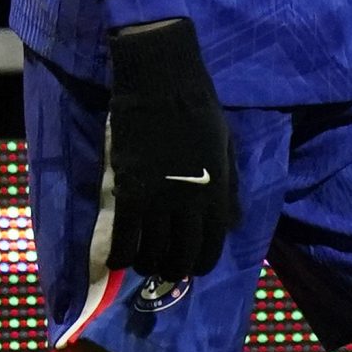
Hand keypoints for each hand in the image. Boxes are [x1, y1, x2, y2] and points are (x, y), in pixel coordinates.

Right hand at [105, 19, 239, 280]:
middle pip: (180, 258)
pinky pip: (123, 240)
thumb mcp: (226, 147)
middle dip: (174, 270)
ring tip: (144, 259)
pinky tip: (119, 258)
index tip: (192, 265)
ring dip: (147, 265)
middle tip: (166, 266)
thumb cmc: (198, 109)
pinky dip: (120, 257)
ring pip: (150, 254)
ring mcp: (156, 198)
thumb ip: (230, 188)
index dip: (201, 264)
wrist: (161, 81)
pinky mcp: (128, 191)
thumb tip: (233, 224)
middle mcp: (188, 202)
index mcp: (216, 190)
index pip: (211, 247)